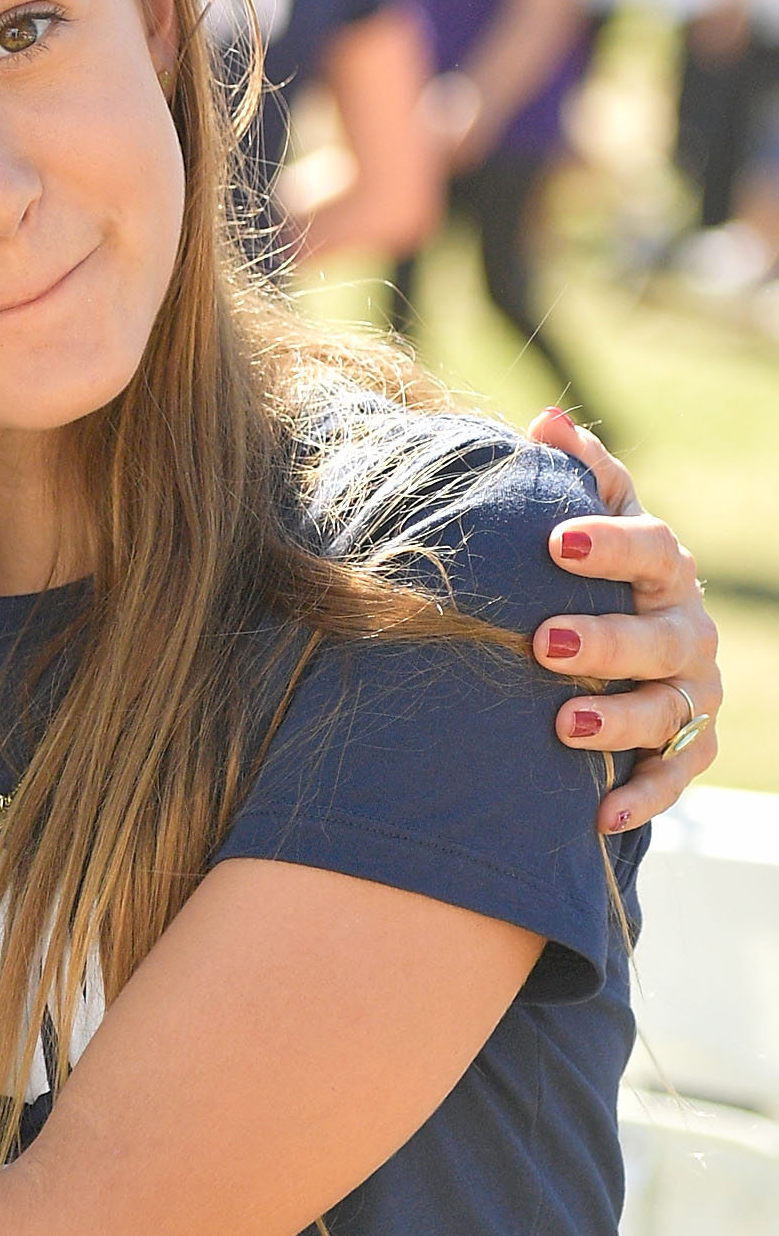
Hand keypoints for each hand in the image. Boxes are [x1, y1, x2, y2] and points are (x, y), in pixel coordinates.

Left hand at [527, 408, 720, 833]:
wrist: (617, 649)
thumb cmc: (590, 575)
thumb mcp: (584, 520)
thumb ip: (574, 475)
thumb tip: (544, 422)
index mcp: (662, 567)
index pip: (650, 546)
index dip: (610, 542)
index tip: (555, 540)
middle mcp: (688, 628)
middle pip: (662, 636)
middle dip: (606, 640)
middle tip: (543, 642)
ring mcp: (692, 690)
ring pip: (670, 708)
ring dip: (620, 719)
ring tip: (563, 725)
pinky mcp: (687, 746)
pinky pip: (675, 775)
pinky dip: (644, 795)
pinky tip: (601, 814)